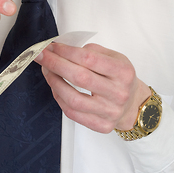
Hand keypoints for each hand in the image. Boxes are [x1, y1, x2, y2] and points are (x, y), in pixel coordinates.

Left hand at [35, 43, 150, 132]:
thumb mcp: (114, 57)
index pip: (90, 59)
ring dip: (54, 82)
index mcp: (123, 72)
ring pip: (73, 98)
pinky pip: (73, 113)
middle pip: (80, 78)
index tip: (52, 46)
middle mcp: (118, 93)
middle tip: (40, 55)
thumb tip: (63, 48)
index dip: (67, 51)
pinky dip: (59, 98)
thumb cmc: (119, 77)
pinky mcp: (101, 126)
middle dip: (55, 64)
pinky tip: (55, 86)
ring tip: (46, 70)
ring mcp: (110, 112)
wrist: (133, 104)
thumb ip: (92, 51)